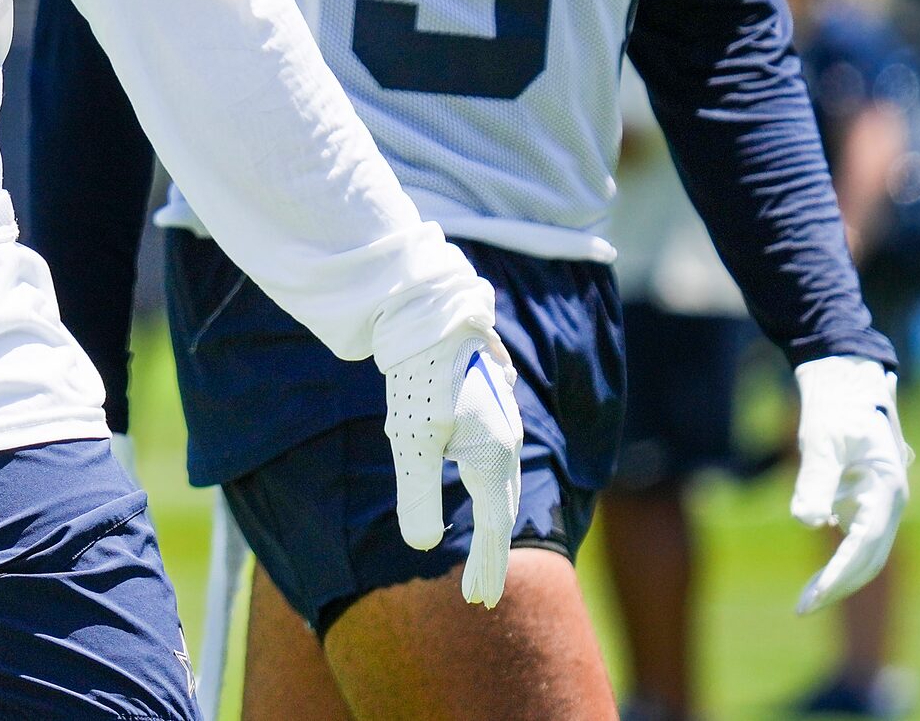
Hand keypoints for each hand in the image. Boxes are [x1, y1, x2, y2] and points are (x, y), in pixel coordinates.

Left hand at [382, 324, 523, 606]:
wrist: (429, 318)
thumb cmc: (418, 377)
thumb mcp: (411, 439)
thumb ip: (417, 493)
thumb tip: (420, 546)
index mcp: (494, 455)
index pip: (496, 527)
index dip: (486, 566)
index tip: (477, 601)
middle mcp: (507, 443)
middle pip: (505, 511)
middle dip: (493, 556)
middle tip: (480, 597)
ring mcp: (502, 426)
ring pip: (503, 488)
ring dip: (494, 527)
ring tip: (482, 561)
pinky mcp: (489, 413)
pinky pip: (497, 467)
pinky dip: (492, 497)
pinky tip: (481, 503)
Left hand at [791, 356, 911, 612]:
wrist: (846, 377)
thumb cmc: (834, 406)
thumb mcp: (820, 440)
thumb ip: (816, 480)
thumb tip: (809, 522)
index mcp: (888, 489)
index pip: (864, 545)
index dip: (838, 574)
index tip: (813, 598)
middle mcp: (892, 501)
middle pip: (870, 557)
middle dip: (839, 585)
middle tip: (803, 608)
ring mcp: (884, 502)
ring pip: (867, 552)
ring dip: (840, 576)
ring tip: (807, 599)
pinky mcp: (870, 499)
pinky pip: (859, 538)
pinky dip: (841, 557)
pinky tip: (820, 574)